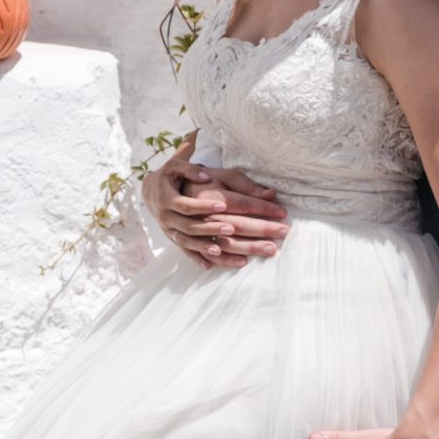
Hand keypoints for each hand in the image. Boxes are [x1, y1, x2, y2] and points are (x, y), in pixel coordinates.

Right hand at [145, 141, 288, 269]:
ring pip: (219, 241)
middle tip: (283, 233)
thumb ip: (243, 183)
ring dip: (244, 247)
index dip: (262, 207)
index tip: (283, 212)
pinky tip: (239, 264)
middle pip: (233, 224)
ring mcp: (186, 228)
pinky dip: (219, 259)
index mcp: (204, 192)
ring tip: (266, 250)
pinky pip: (201, 253)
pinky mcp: (180, 239)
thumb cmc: (193, 179)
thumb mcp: (217, 174)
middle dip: (260, 230)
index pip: (239, 203)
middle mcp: (195, 212)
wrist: (155, 189)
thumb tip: (270, 192)